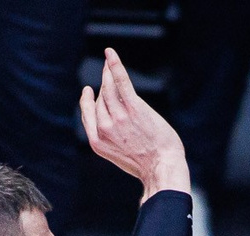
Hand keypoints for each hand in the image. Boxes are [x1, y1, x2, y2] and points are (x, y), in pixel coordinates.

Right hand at [78, 48, 190, 197]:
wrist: (162, 167)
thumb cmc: (146, 164)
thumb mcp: (120, 156)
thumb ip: (112, 139)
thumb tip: (116, 124)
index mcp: (98, 142)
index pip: (88, 114)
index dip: (87, 101)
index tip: (88, 91)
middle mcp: (104, 128)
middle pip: (100, 99)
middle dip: (103, 86)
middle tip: (106, 72)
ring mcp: (118, 117)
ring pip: (108, 88)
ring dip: (107, 72)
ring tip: (109, 61)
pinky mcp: (134, 107)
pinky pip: (120, 82)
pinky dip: (114, 65)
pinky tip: (110, 54)